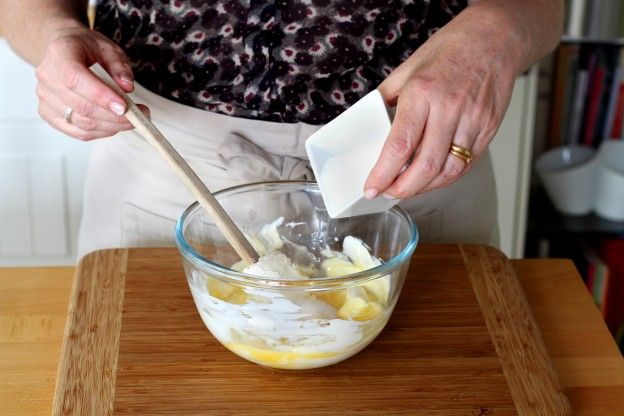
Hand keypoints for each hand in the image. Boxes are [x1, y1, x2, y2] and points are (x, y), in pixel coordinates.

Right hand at [35, 26, 147, 140]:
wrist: (65, 53)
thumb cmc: (87, 50)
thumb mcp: (109, 49)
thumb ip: (119, 66)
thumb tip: (127, 87)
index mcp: (60, 54)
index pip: (75, 79)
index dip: (101, 96)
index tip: (124, 107)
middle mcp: (48, 77)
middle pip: (81, 106)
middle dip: (115, 117)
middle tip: (140, 115)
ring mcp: (45, 98)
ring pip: (81, 123)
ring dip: (112, 126)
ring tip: (132, 120)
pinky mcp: (49, 114)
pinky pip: (78, 132)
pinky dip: (101, 132)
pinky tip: (114, 125)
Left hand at [363, 16, 517, 199]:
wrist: (495, 39)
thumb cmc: (451, 50)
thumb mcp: (408, 68)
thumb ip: (387, 98)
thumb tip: (370, 124)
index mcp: (423, 93)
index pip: (400, 145)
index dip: (383, 174)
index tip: (372, 187)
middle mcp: (449, 108)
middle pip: (425, 166)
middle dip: (403, 189)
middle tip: (389, 192)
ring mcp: (473, 121)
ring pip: (448, 171)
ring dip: (425, 187)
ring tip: (408, 187)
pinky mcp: (488, 129)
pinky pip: (466, 164)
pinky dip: (446, 177)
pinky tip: (432, 178)